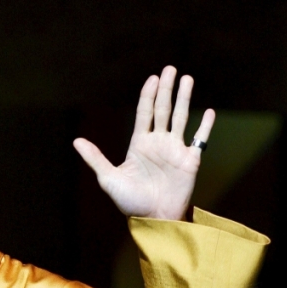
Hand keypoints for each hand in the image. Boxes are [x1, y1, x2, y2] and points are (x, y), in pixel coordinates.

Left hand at [73, 66, 213, 220]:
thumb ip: (95, 158)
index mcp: (139, 144)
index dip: (148, 95)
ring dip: (184, 99)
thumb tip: (76, 141)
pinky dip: (205, 127)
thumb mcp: (108, 178)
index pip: (144, 113)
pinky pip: (199, 140)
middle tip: (170, 68)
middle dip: (167, 89)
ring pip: (181, 118)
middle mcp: (158, 143)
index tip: (153, 78)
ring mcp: (175, 150)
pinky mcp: (190, 161)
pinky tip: (210, 112)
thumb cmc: (129, 201)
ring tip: (188, 79)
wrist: (152, 219)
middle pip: (163, 109)